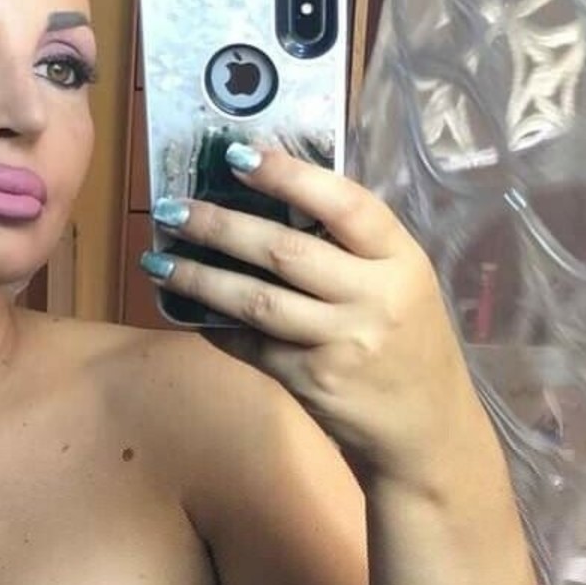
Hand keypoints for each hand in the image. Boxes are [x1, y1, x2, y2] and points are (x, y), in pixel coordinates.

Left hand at [143, 144, 478, 485]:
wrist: (428, 429)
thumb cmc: (410, 344)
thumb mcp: (403, 283)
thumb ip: (354, 247)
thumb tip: (272, 198)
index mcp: (401, 259)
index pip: (345, 204)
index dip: (290, 175)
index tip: (238, 154)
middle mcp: (374, 297)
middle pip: (285, 251)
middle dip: (219, 227)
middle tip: (171, 209)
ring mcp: (342, 343)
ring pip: (257, 301)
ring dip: (199, 278)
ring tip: (158, 260)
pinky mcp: (312, 381)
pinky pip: (251, 345)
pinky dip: (215, 327)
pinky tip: (187, 310)